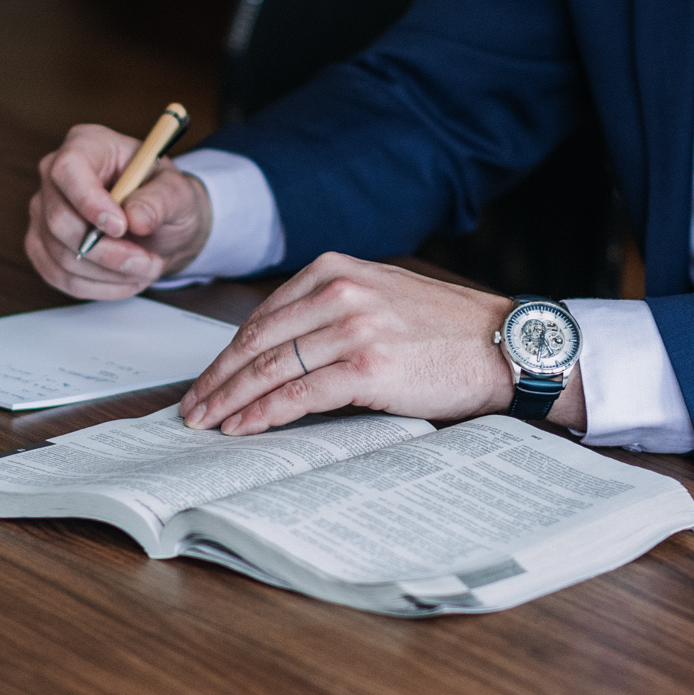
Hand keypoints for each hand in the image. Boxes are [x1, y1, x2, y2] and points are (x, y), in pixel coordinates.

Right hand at [25, 123, 212, 298]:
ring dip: (108, 273)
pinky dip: (96, 286)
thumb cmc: (164, 198)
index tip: (121, 227)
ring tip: (145, 269)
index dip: (89, 201)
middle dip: (107, 251)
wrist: (161, 225)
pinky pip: (57, 275)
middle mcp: (55, 175)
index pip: (68, 169)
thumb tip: (136, 217)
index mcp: (87, 144)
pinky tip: (124, 280)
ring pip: (60, 254)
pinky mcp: (42, 244)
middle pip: (59, 219)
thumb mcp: (178, 192)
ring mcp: (44, 211)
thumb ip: (161, 200)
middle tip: (147, 261)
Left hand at [180, 253, 523, 433]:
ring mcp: (353, 326)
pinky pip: (299, 394)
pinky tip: (245, 426)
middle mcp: (340, 290)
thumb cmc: (443, 328)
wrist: (500, 345)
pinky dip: (264, 413)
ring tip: (208, 422)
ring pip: (271, 368)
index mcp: (335, 268)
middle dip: (218, 378)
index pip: (263, 315)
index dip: (228, 352)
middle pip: (258, 341)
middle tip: (193, 406)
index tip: (208, 378)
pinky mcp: (366, 365)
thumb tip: (276, 351)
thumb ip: (330, 308)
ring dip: (231, 400)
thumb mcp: (380, 295)